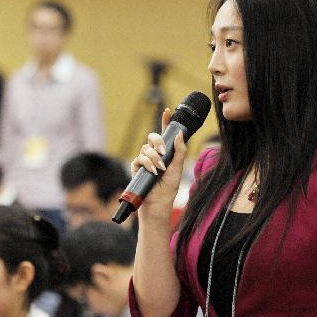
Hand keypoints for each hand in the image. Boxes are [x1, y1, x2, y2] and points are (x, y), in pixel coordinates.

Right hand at [130, 107, 187, 221]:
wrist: (157, 205)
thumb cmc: (168, 190)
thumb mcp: (178, 169)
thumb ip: (179, 151)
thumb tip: (179, 133)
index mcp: (166, 154)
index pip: (165, 135)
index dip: (165, 123)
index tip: (167, 111)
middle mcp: (154, 156)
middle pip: (152, 138)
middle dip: (158, 141)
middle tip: (164, 151)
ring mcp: (144, 162)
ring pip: (145, 149)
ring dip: (153, 158)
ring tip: (159, 170)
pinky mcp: (136, 169)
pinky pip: (139, 159)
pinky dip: (146, 164)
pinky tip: (152, 172)